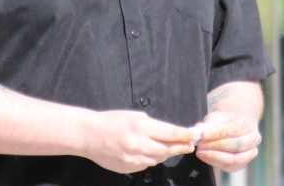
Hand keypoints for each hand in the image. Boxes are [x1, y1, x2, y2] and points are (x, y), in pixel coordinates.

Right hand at [81, 110, 195, 173]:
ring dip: (166, 153)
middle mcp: (138, 144)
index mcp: (140, 127)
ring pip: (158, 159)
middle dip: (179, 147)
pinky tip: (150, 151)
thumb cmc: (111, 121)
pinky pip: (147, 164)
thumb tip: (169, 132)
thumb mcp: (133, 116)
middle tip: (188, 145)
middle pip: (167, 149)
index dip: (184, 135)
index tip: (193, 136)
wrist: (89, 135)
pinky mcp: (129, 168)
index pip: (170, 133)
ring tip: (171, 147)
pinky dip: (151, 158)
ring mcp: (134, 158)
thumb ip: (151, 125)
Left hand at [194, 111, 260, 172]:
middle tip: (201, 144)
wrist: (231, 126)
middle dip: (216, 146)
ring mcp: (250, 153)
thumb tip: (198, 129)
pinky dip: (215, 161)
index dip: (218, 133)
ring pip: (235, 158)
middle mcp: (254, 139)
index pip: (235, 130)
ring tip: (201, 151)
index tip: (203, 134)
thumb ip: (209, 124)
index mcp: (249, 124)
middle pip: (237, 145)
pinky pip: (230, 166)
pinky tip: (204, 156)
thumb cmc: (223, 121)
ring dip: (215, 156)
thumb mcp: (216, 118)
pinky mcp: (242, 164)